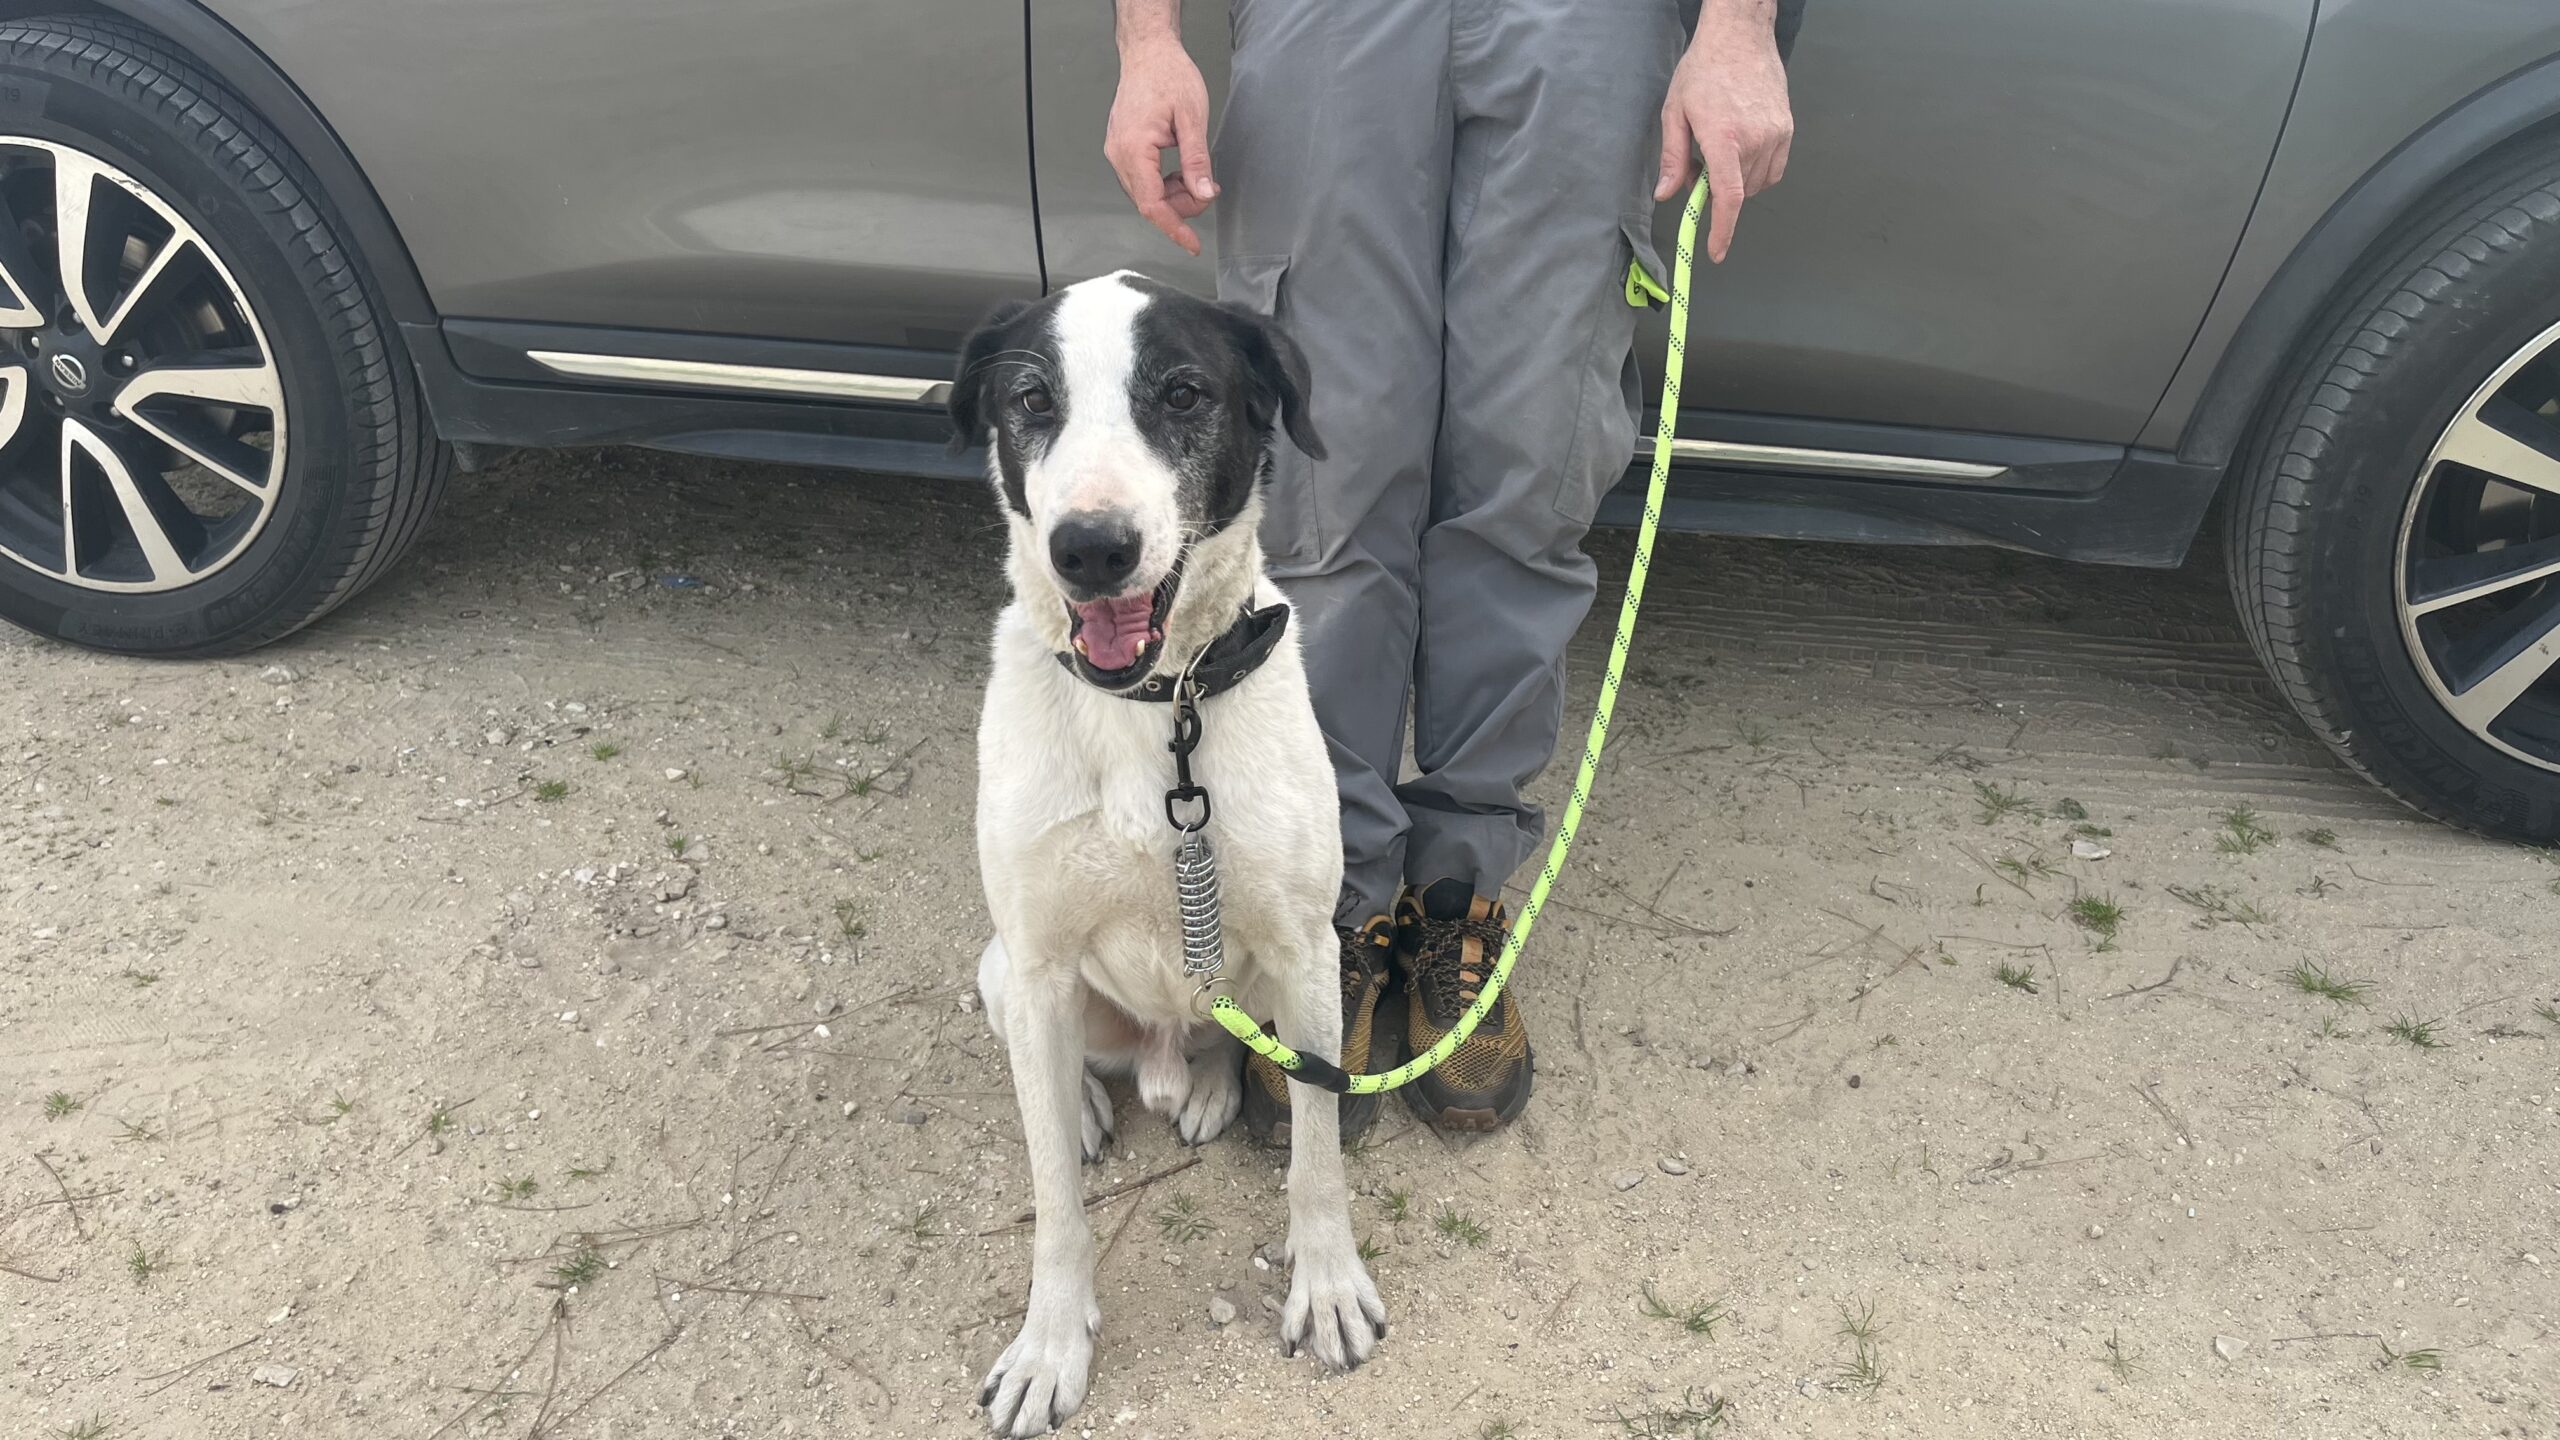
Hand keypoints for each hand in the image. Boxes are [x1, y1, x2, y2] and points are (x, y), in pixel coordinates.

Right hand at [1106, 32, 1216, 254]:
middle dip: (1181, 206)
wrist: (1148, 51)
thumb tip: (1204, 193)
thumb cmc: (1168, 75)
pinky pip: (1142, 178)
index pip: (1151, 204)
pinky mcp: (1122, 147)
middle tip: (1208, 191)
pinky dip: (1163, 182)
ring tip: (1198, 178)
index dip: (1174, 228)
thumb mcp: (1192, 118)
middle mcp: (1119, 153)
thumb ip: (1197, 161)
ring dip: (1174, 194)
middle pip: (1149, 201)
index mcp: (1133, 149)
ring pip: (1145, 192)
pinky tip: (1181, 171)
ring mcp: (1117, 150)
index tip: (1192, 244)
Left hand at [1655, 0, 1794, 262]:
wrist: (1740, 37)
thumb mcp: (1675, 112)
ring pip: (1757, 184)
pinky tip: (1742, 150)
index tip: (1716, 251)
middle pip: (1739, 192)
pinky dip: (1757, 172)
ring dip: (1738, 181)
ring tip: (1723, 148)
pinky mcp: (1788, 128)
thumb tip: (1667, 194)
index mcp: (1724, 137)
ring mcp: (1776, 133)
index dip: (1722, 230)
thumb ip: (1673, 158)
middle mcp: (1755, 138)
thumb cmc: (1704, 69)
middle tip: (1702, 166)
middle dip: (1719, 192)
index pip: (1728, 197)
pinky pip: (1774, 169)